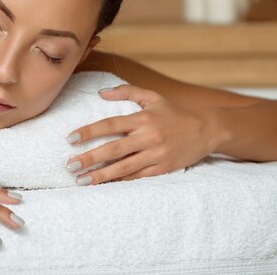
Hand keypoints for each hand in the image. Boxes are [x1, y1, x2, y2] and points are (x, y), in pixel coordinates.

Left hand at [65, 84, 219, 184]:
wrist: (206, 130)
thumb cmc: (174, 113)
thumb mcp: (153, 97)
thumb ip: (127, 92)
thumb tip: (100, 93)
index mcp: (143, 118)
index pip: (110, 124)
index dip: (89, 131)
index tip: (70, 139)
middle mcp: (148, 136)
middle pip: (114, 148)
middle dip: (90, 158)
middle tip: (70, 165)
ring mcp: (156, 154)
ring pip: (124, 167)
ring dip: (101, 175)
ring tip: (81, 181)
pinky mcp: (163, 168)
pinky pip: (138, 177)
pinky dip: (120, 182)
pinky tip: (104, 185)